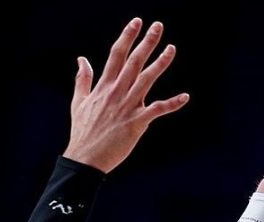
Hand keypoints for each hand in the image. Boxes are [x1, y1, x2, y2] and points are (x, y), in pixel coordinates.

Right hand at [63, 18, 188, 172]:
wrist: (85, 158)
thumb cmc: (83, 132)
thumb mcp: (78, 102)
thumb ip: (83, 79)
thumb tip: (81, 59)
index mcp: (104, 87)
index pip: (117, 55)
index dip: (127, 37)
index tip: (137, 22)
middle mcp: (117, 93)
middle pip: (134, 62)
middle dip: (147, 42)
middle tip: (158, 26)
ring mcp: (127, 107)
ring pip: (147, 80)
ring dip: (161, 63)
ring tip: (171, 49)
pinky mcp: (136, 123)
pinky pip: (157, 110)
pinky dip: (172, 104)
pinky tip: (185, 97)